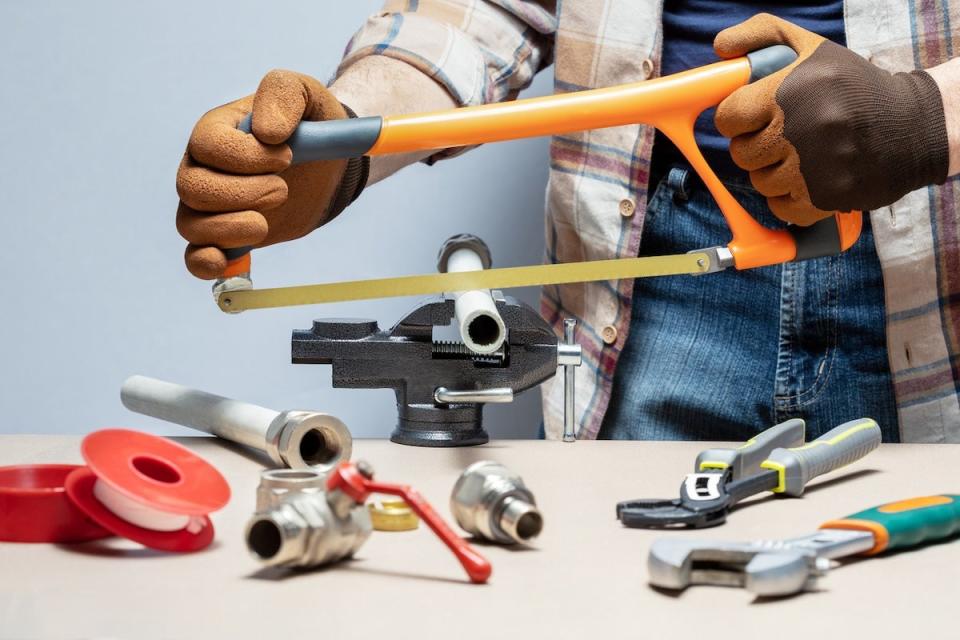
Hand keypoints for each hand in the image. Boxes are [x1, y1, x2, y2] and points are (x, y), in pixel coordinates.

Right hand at [176, 70, 366, 278]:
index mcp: (216, 130)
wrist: (326, 163)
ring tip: (265, 224)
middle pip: (194, 188)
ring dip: (229, 229)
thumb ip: (284, 94)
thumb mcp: (305, 94)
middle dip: (242, 194)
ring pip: (191, 224)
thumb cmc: (309, 124)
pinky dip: (204, 263)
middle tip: (283, 191)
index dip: (246, 156)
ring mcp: (210, 205)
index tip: (287, 155)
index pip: (208, 145)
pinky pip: (195, 256)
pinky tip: (222, 262)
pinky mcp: (225, 236)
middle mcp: (203, 167)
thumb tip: (267, 132)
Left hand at [714, 14, 948, 224]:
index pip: (728, 118)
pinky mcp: (825, 197)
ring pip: (760, 182)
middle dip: (754, 145)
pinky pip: (781, 207)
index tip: (751, 117)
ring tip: (796, 155)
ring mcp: (812, 168)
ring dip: (772, 172)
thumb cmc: (854, 86)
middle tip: (777, 136)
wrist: (912, 126)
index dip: (736, 119)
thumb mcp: (812, 46)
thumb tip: (720, 45)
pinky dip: (788, 198)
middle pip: (741, 154)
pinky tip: (804, 179)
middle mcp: (799, 131)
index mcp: (789, 92)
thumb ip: (762, 34)